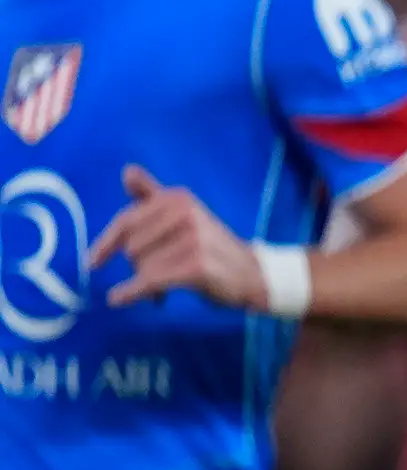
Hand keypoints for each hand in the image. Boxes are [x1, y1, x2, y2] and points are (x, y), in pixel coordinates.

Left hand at [87, 164, 264, 308]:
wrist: (253, 274)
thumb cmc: (210, 245)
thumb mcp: (183, 214)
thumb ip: (152, 194)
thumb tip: (127, 170)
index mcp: (177, 198)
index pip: (127, 222)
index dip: (106, 244)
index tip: (91, 262)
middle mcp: (186, 213)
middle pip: (133, 248)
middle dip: (140, 265)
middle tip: (160, 272)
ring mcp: (194, 239)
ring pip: (143, 267)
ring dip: (148, 281)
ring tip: (167, 284)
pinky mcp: (198, 265)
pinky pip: (151, 281)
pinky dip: (132, 292)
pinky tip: (117, 299)